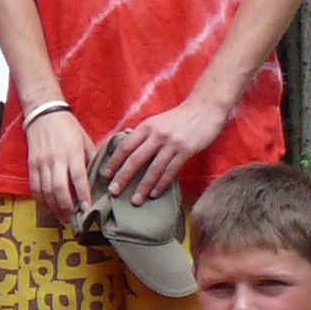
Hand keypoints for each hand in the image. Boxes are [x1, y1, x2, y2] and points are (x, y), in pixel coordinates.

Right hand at [25, 109, 96, 225]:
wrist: (44, 114)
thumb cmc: (69, 128)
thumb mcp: (86, 140)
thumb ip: (91, 160)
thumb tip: (100, 180)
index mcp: (72, 152)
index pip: (78, 178)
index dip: (82, 195)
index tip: (87, 209)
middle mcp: (56, 159)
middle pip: (59, 189)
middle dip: (66, 207)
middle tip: (73, 218)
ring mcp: (41, 162)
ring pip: (45, 191)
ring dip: (54, 207)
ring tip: (62, 217)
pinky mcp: (31, 164)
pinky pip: (34, 187)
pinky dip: (41, 200)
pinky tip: (49, 207)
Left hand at [92, 98, 229, 207]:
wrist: (205, 108)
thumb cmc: (179, 118)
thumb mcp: (157, 122)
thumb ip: (143, 135)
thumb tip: (126, 151)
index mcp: (146, 126)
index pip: (125, 146)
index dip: (114, 162)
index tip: (105, 175)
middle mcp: (157, 135)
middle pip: (135, 159)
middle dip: (123, 177)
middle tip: (113, 192)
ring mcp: (172, 143)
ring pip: (153, 169)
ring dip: (143, 187)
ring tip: (135, 200)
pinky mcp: (186, 151)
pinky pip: (171, 171)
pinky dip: (161, 184)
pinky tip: (154, 194)